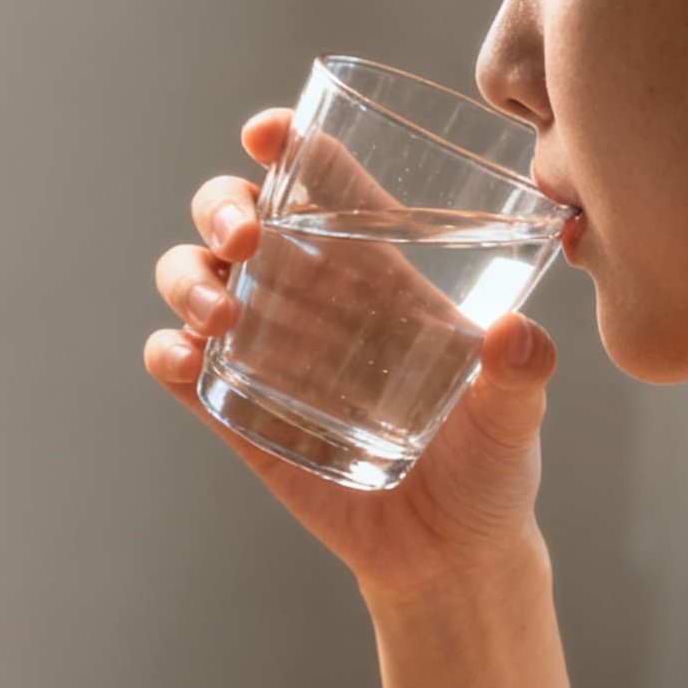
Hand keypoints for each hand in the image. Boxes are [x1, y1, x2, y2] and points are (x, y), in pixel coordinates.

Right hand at [146, 109, 559, 607]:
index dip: (286, 141)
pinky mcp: (236, 410)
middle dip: (222, 204)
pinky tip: (185, 359)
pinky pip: (176, 363)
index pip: (319, 179)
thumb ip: (521, 374)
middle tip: (246, 236)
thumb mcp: (516, 413)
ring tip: (219, 312)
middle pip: (236, 211)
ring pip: (191, 274)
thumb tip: (516, 334)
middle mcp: (309, 295)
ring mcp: (265, 349)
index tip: (269, 133)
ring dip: (187, 275)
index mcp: (374, 268)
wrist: (450, 555)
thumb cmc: (490, 464)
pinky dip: (165, 350)